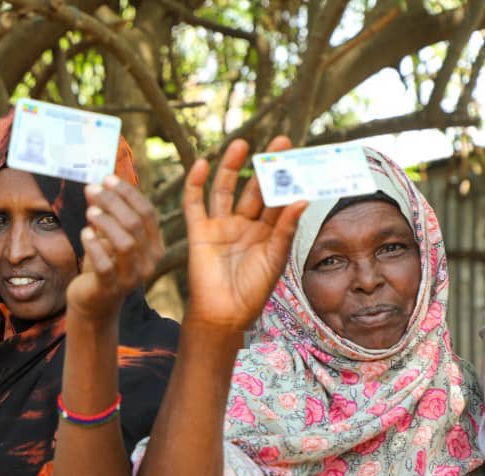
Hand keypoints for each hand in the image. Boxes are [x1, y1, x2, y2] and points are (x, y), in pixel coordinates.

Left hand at [66, 175, 162, 322]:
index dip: (128, 193)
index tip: (106, 178)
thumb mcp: (108, 238)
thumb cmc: (103, 265)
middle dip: (113, 202)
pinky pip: (105, 265)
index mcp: (154, 246)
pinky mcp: (111, 289)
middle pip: (136, 224)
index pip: (148, 213)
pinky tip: (84, 234)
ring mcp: (131, 277)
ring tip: (90, 212)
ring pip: (126, 243)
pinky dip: (95, 246)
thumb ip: (107, 215)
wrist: (93, 304)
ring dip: (106, 223)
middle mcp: (149, 262)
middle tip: (92, 190)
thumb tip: (95, 186)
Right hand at [182, 137, 307, 331]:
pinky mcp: (199, 232)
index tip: (301, 157)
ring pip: (225, 190)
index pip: (280, 199)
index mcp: (268, 234)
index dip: (290, 180)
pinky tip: (203, 164)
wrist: (224, 314)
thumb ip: (286, 228)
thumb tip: (301, 199)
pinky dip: (196, 184)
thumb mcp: (275, 258)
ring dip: (231, 167)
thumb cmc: (253, 292)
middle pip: (255, 189)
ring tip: (242, 144)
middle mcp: (244, 226)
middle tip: (281, 141)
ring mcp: (221, 227)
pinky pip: (195, 204)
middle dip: (267, 166)